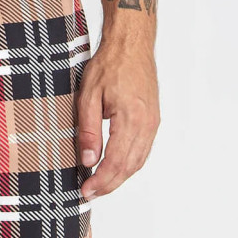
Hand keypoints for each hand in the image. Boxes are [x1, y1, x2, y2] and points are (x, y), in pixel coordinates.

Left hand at [77, 38, 159, 200]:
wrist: (132, 43)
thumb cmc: (110, 64)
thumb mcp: (88, 97)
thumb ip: (88, 131)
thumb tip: (88, 160)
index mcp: (131, 118)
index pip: (116, 162)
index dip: (100, 181)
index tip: (85, 191)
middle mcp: (147, 124)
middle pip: (129, 167)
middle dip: (108, 185)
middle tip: (88, 194)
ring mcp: (152, 123)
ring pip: (137, 162)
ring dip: (118, 178)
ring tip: (98, 186)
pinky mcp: (152, 121)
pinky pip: (142, 152)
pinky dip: (128, 165)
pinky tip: (113, 169)